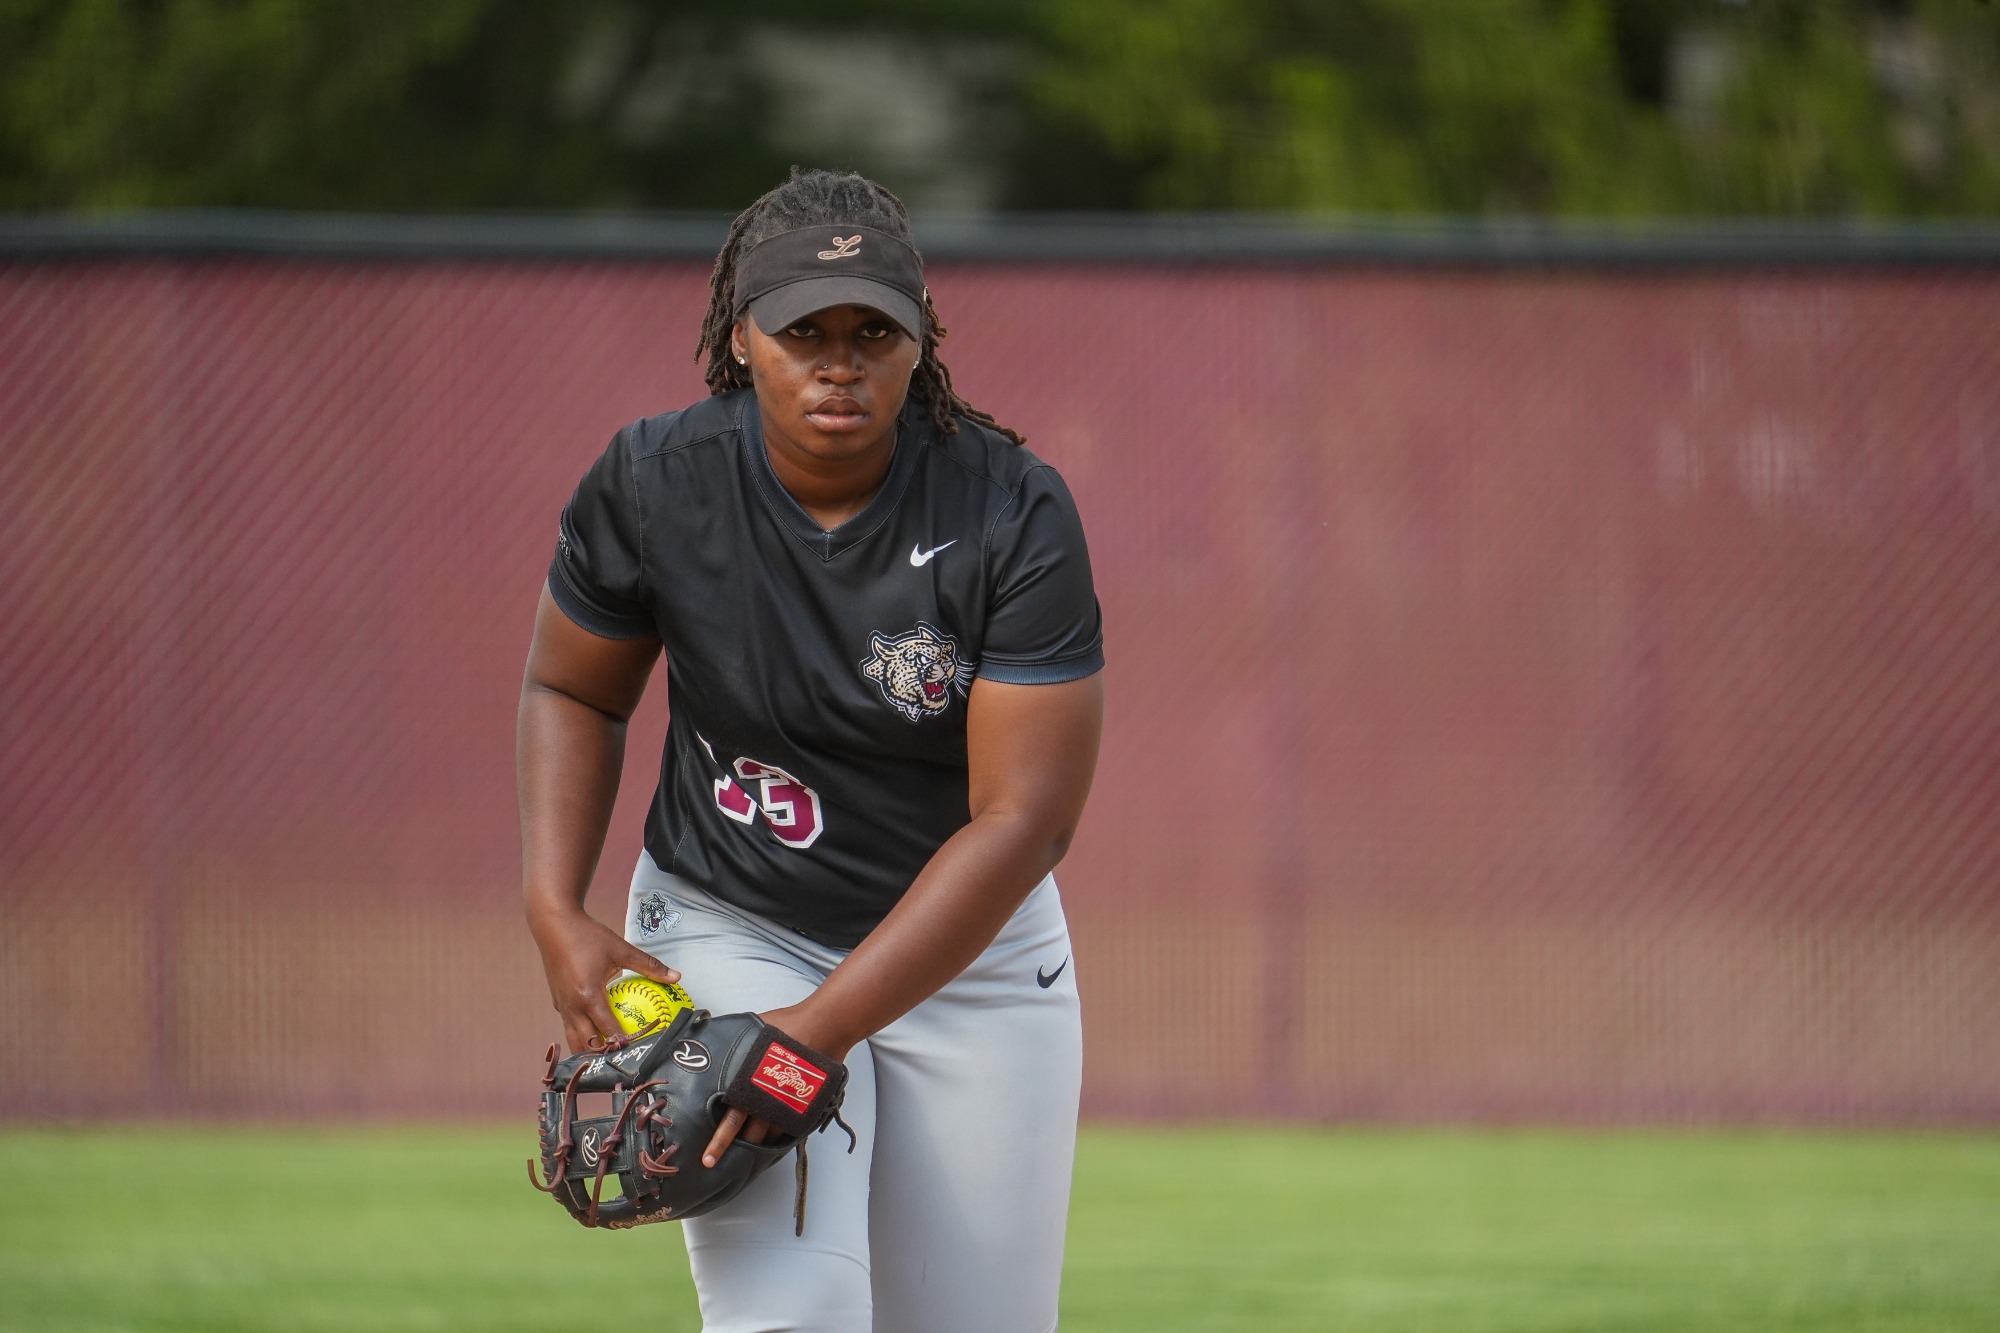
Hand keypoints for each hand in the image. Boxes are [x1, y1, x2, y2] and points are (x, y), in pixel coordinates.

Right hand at [529, 907, 680, 1054]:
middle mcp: (572, 1006)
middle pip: (589, 1044)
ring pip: (575, 1039)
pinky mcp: (557, 1002)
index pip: (609, 1031)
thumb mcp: (621, 949)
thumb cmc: (588, 936)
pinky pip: (570, 1026)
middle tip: (627, 1063)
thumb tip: (676, 976)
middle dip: (607, 1056)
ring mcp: (561, 1006)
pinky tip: (597, 1036)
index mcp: (589, 996)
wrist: (553, 924)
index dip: (625, 1045)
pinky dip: (582, 1036)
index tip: (641, 1053)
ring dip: (591, 1051)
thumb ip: (649, 965)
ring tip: (611, 1060)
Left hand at [701, 999, 853, 1167]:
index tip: (708, 1160)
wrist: (823, 1026)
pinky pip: (791, 1127)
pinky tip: (778, 1128)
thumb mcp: (754, 1031)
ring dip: (763, 1138)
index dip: (719, 1142)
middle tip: (731, 1154)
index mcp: (750, 1085)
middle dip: (741, 1146)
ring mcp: (789, 1106)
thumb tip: (718, 1039)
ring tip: (756, 1141)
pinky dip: (783, 1129)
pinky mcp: (806, 1106)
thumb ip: (738, 1044)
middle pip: (751, 1136)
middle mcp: (768, 1101)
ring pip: (771, 1135)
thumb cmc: (789, 1025)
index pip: (731, 1121)